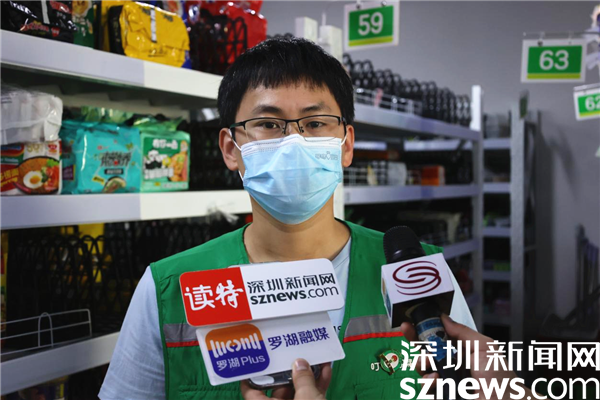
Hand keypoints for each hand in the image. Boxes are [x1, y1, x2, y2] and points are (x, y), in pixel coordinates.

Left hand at [240, 359, 331, 399]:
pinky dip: (316, 388)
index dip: (253, 374)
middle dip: (289, 372)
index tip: (260, 358)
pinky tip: (325, 374)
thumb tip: (299, 365)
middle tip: (295, 355)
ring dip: (307, 377)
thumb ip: (303, 380)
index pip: (250, 391)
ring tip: (315, 360)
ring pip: (296, 394)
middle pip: (277, 390)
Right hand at [400, 314, 535, 399]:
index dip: (421, 329)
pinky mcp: (441, 394)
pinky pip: (425, 388)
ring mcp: (444, 380)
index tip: (410, 324)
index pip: (435, 336)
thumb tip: (444, 318)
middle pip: (422, 350)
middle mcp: (449, 364)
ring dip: (422, 364)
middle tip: (414, 340)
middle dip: (415, 344)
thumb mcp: (484, 346)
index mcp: (459, 349)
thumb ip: (462, 332)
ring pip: (420, 369)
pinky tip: (436, 380)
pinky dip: (427, 382)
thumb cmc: (500, 378)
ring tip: (432, 367)